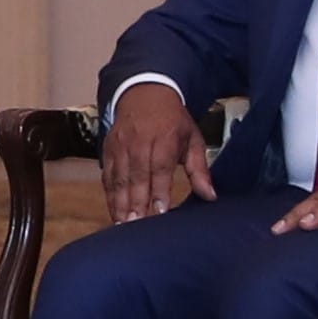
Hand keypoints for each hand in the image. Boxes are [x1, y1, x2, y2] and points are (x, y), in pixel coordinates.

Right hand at [101, 77, 216, 217]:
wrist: (144, 93)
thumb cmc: (173, 120)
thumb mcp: (193, 139)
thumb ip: (200, 169)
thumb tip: (210, 196)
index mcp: (164, 139)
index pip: (160, 169)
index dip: (159, 192)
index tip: (160, 212)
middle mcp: (139, 143)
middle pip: (137, 177)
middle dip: (136, 203)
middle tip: (137, 225)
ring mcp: (120, 147)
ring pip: (119, 179)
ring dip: (120, 203)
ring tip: (123, 224)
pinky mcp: (108, 150)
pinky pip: (107, 176)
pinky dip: (109, 195)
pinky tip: (113, 211)